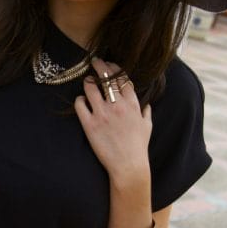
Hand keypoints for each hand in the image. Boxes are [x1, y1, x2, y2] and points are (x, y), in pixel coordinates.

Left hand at [74, 58, 151, 184]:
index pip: (122, 77)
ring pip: (90, 87)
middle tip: (95, 62)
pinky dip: (80, 100)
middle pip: (106, 77)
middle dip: (100, 66)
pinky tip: (82, 101)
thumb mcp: (147, 127)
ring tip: (87, 81)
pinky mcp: (90, 125)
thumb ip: (146, 113)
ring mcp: (102, 114)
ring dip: (88, 81)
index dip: (114, 68)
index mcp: (132, 104)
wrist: (128, 166)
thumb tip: (147, 106)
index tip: (109, 64)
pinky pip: (80, 104)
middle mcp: (117, 106)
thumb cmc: (138, 147)